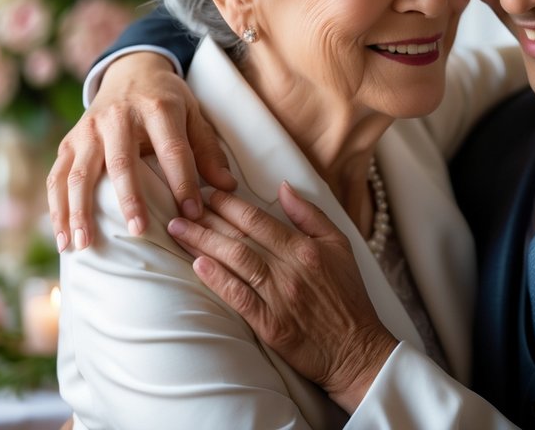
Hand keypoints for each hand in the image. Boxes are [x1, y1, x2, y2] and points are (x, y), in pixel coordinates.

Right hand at [47, 51, 235, 250]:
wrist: (130, 70)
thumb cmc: (167, 100)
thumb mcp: (194, 114)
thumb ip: (208, 150)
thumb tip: (227, 188)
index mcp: (156, 108)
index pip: (172, 149)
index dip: (183, 182)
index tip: (192, 214)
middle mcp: (118, 117)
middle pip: (121, 162)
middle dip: (129, 199)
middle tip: (138, 232)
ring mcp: (88, 129)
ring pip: (78, 173)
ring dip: (79, 211)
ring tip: (84, 245)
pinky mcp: (69, 140)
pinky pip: (57, 177)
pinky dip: (57, 209)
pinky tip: (63, 238)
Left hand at [167, 187, 397, 412]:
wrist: (356, 348)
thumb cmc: (347, 296)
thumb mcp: (340, 245)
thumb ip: (310, 215)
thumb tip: (284, 187)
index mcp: (305, 247)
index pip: (258, 218)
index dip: (230, 203)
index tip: (208, 193)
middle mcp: (290, 268)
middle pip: (240, 237)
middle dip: (206, 219)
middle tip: (180, 206)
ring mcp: (279, 297)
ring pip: (235, 261)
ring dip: (203, 242)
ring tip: (178, 229)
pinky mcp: (270, 325)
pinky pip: (239, 297)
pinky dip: (218, 280)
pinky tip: (198, 265)